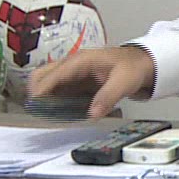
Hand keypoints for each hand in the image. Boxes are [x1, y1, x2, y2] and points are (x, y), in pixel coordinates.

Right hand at [26, 45, 156, 119]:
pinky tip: (62, 114)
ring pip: (46, 84)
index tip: (35, 107)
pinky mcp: (75, 83)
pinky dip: (54, 102)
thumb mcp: (125, 82)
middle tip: (42, 114)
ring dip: (45, 99)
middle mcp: (71, 65)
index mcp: (80, 61)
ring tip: (50, 117)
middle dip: (37, 94)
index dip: (42, 90)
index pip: (52, 75)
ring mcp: (71, 74)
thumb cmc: (133, 68)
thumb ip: (108, 97)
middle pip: (41, 76)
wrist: (143, 63)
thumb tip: (91, 114)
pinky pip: (58, 92)